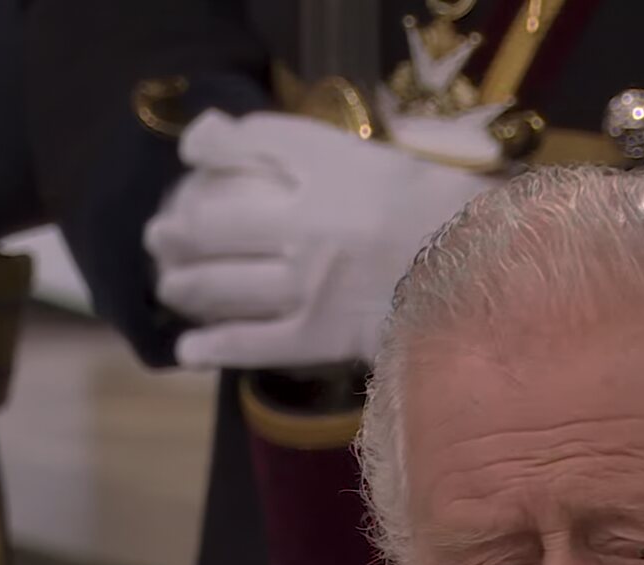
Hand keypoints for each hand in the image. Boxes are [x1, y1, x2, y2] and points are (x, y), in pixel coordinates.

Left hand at [145, 109, 496, 370]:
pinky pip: (252, 343)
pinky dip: (213, 346)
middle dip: (176, 231)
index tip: (193, 156)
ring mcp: (311, 285)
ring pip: (223, 284)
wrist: (484, 277)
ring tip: (169, 285)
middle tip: (159, 236)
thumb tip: (205, 135)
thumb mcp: (369, 160)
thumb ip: (291, 145)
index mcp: (334, 171)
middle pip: (217, 224)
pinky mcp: (319, 336)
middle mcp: (311, 225)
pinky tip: (189, 350)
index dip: (211, 148)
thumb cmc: (431, 212)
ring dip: (183, 285)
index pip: (255, 145)